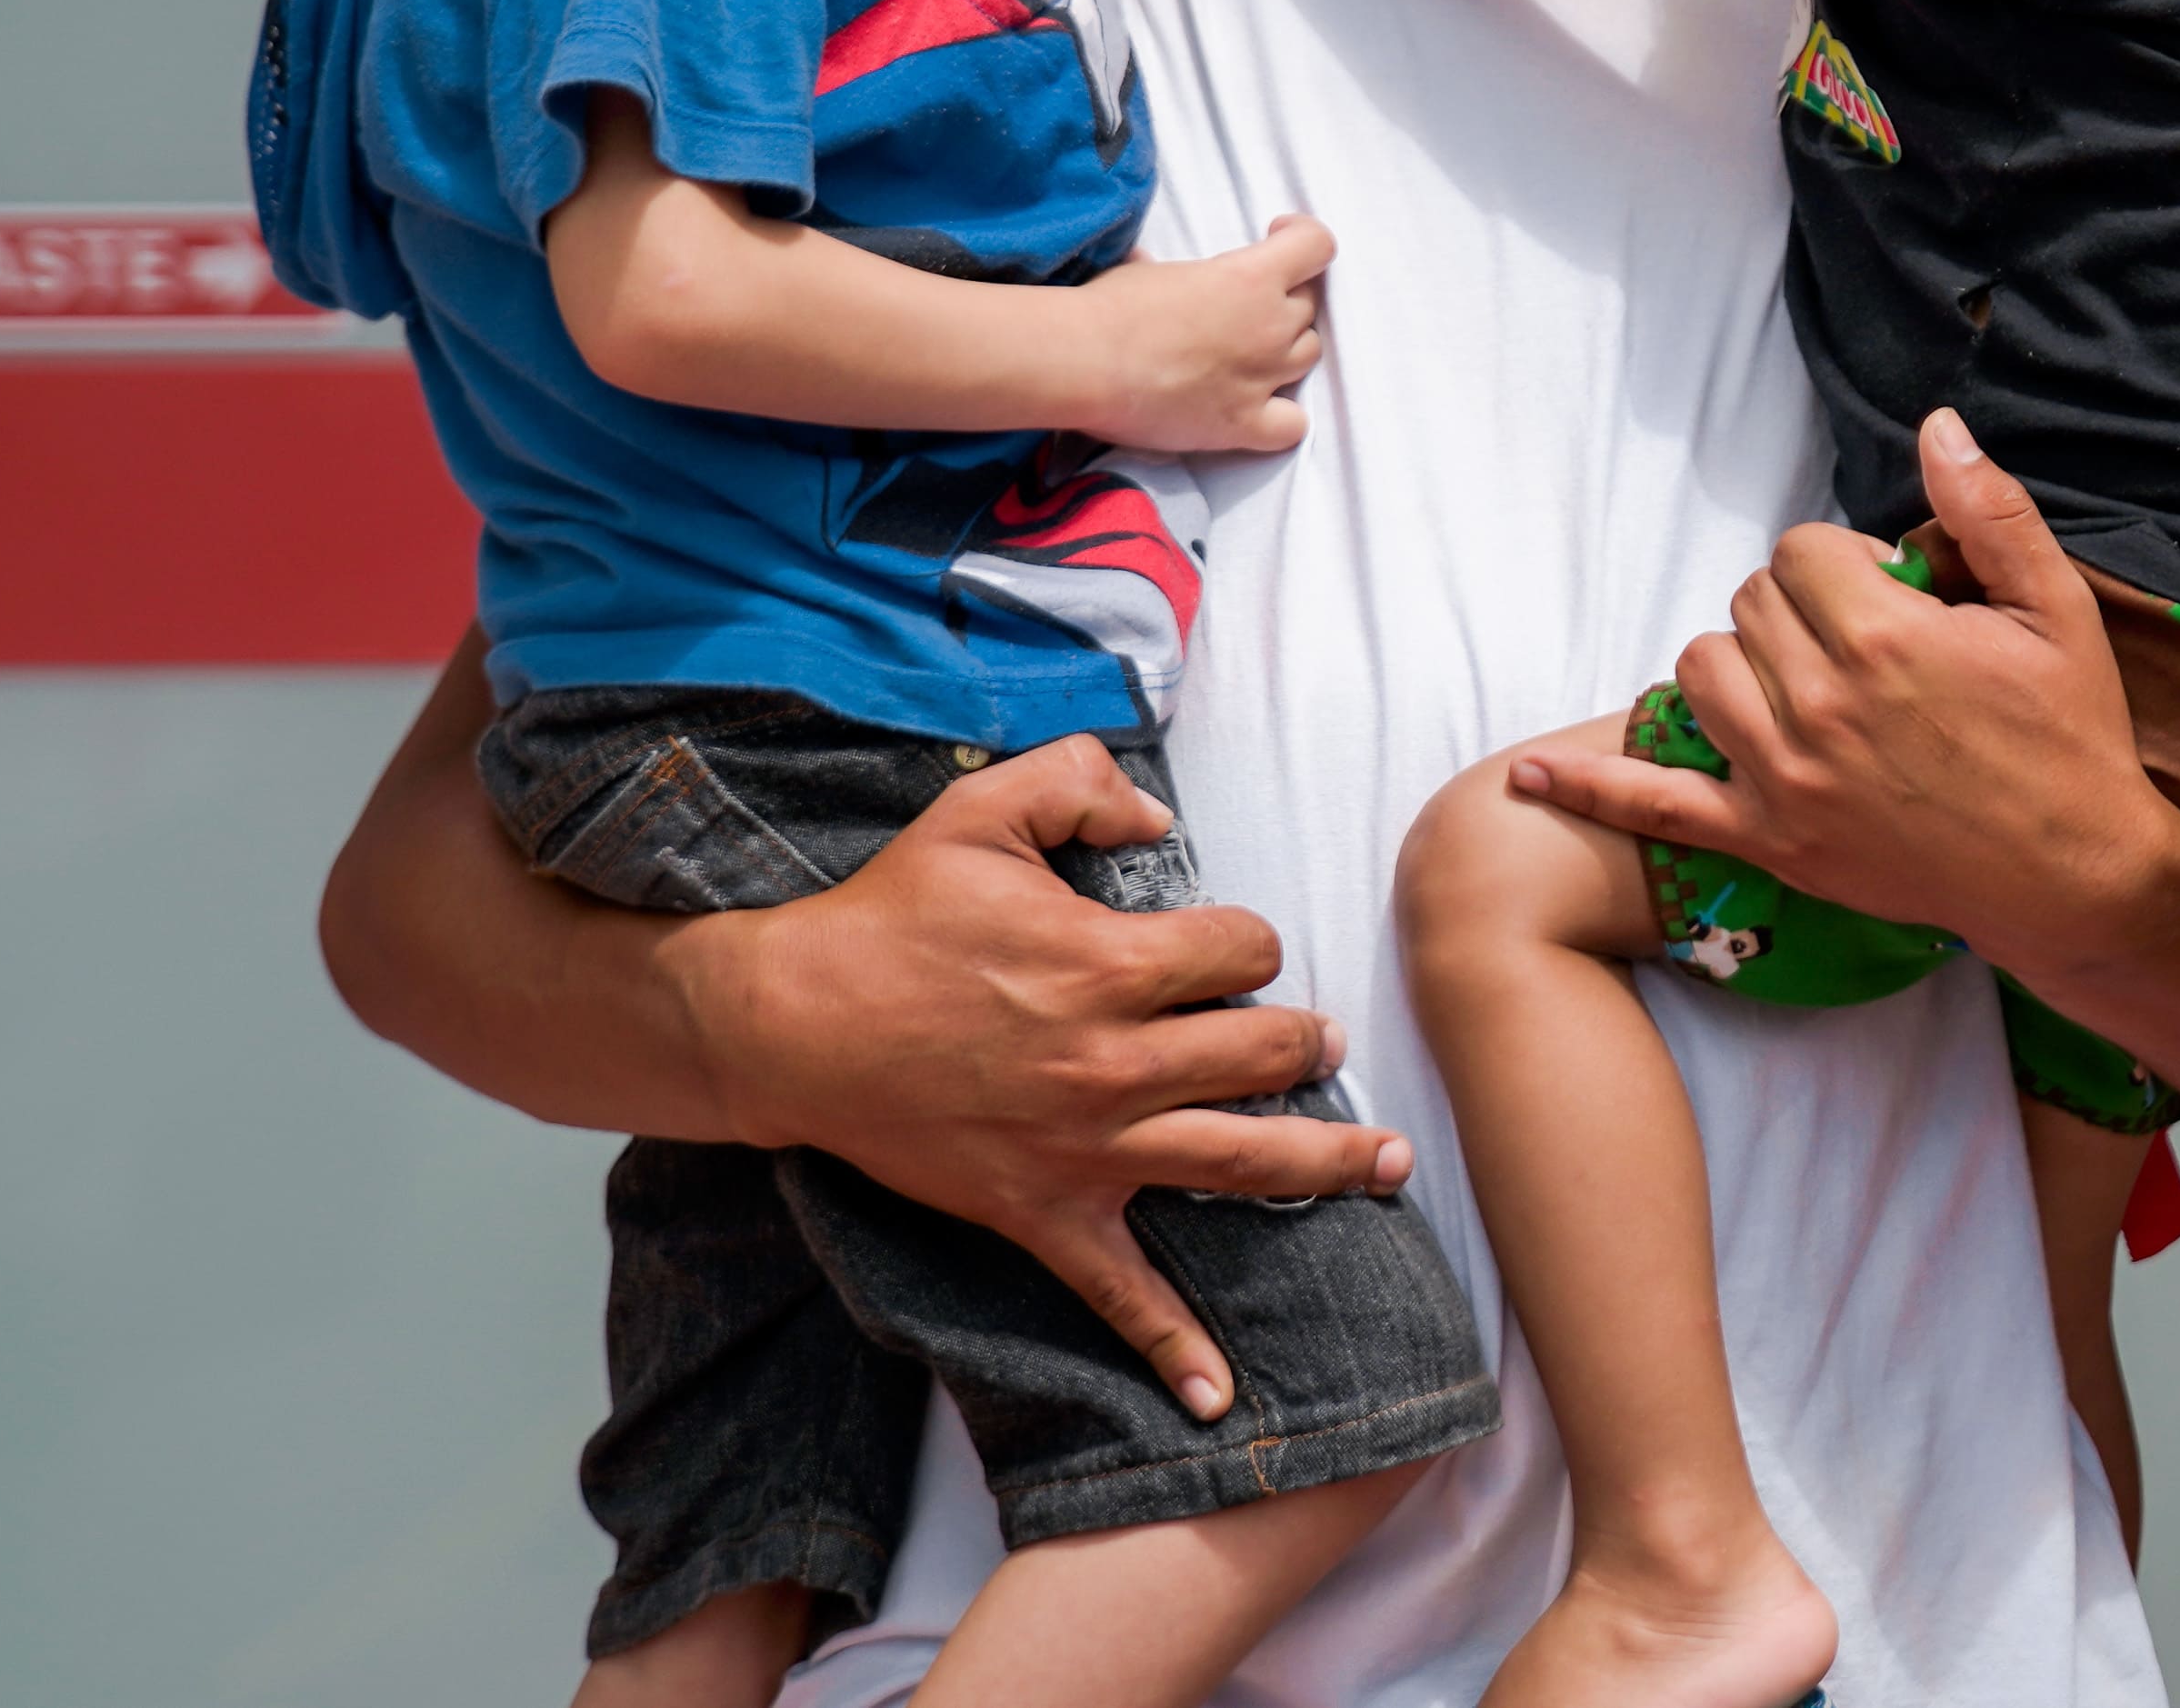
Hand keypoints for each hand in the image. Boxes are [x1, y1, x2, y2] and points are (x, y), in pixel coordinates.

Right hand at [667, 735, 1407, 1423]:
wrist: (790, 1024)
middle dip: (1309, 1043)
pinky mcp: (1042, 1214)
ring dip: (1327, 1165)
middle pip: (1267, 1054)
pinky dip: (1171, 1348)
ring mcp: (1084, 1149)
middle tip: (1320, 1043)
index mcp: (1110, 964)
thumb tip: (1160, 819)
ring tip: (1389, 1167)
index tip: (1230, 946)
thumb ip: (1082, 784)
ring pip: (1241, 1162)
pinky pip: (1118, 1293)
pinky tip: (1219, 1396)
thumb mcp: (981, 809)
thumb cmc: (889, 914)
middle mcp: (1114, 1062)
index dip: (1249, 940)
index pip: (1245, 949)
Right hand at [1067, 214, 1330, 453]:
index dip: (1301, 237)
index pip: (1317, 245)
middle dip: (1285, 298)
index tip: (1277, 236)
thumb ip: (1169, 270)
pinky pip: (1293, 424)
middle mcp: (1270, 326)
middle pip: (1308, 305)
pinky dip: (1284, 416)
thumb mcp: (1147, 269)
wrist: (1085, 362)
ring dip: (1286, 349)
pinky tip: (1261, 408)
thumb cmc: (1110, 306)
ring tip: (1250, 351)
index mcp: (1252, 277)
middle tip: (1246, 304)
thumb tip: (1148, 264)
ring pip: (1308, 355)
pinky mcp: (1243, 424)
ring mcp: (1262, 378)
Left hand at [1509, 408, 2179, 967]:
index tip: (1889, 596)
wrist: (2069, 875)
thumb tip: (1934, 425)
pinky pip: (1656, 806)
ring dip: (1739, 664)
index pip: (1801, 549)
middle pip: (1748, 602)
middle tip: (1861, 645)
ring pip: (1702, 672)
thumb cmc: (2069, 737)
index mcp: (1887, 638)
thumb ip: (1988, 510)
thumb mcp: (2055, 609)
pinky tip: (1531, 777)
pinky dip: (1589, 788)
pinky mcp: (1768, 841)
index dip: (1844, 563)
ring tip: (1800, 684)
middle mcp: (1821, 706)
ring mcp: (1785, 779)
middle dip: (1796, 607)